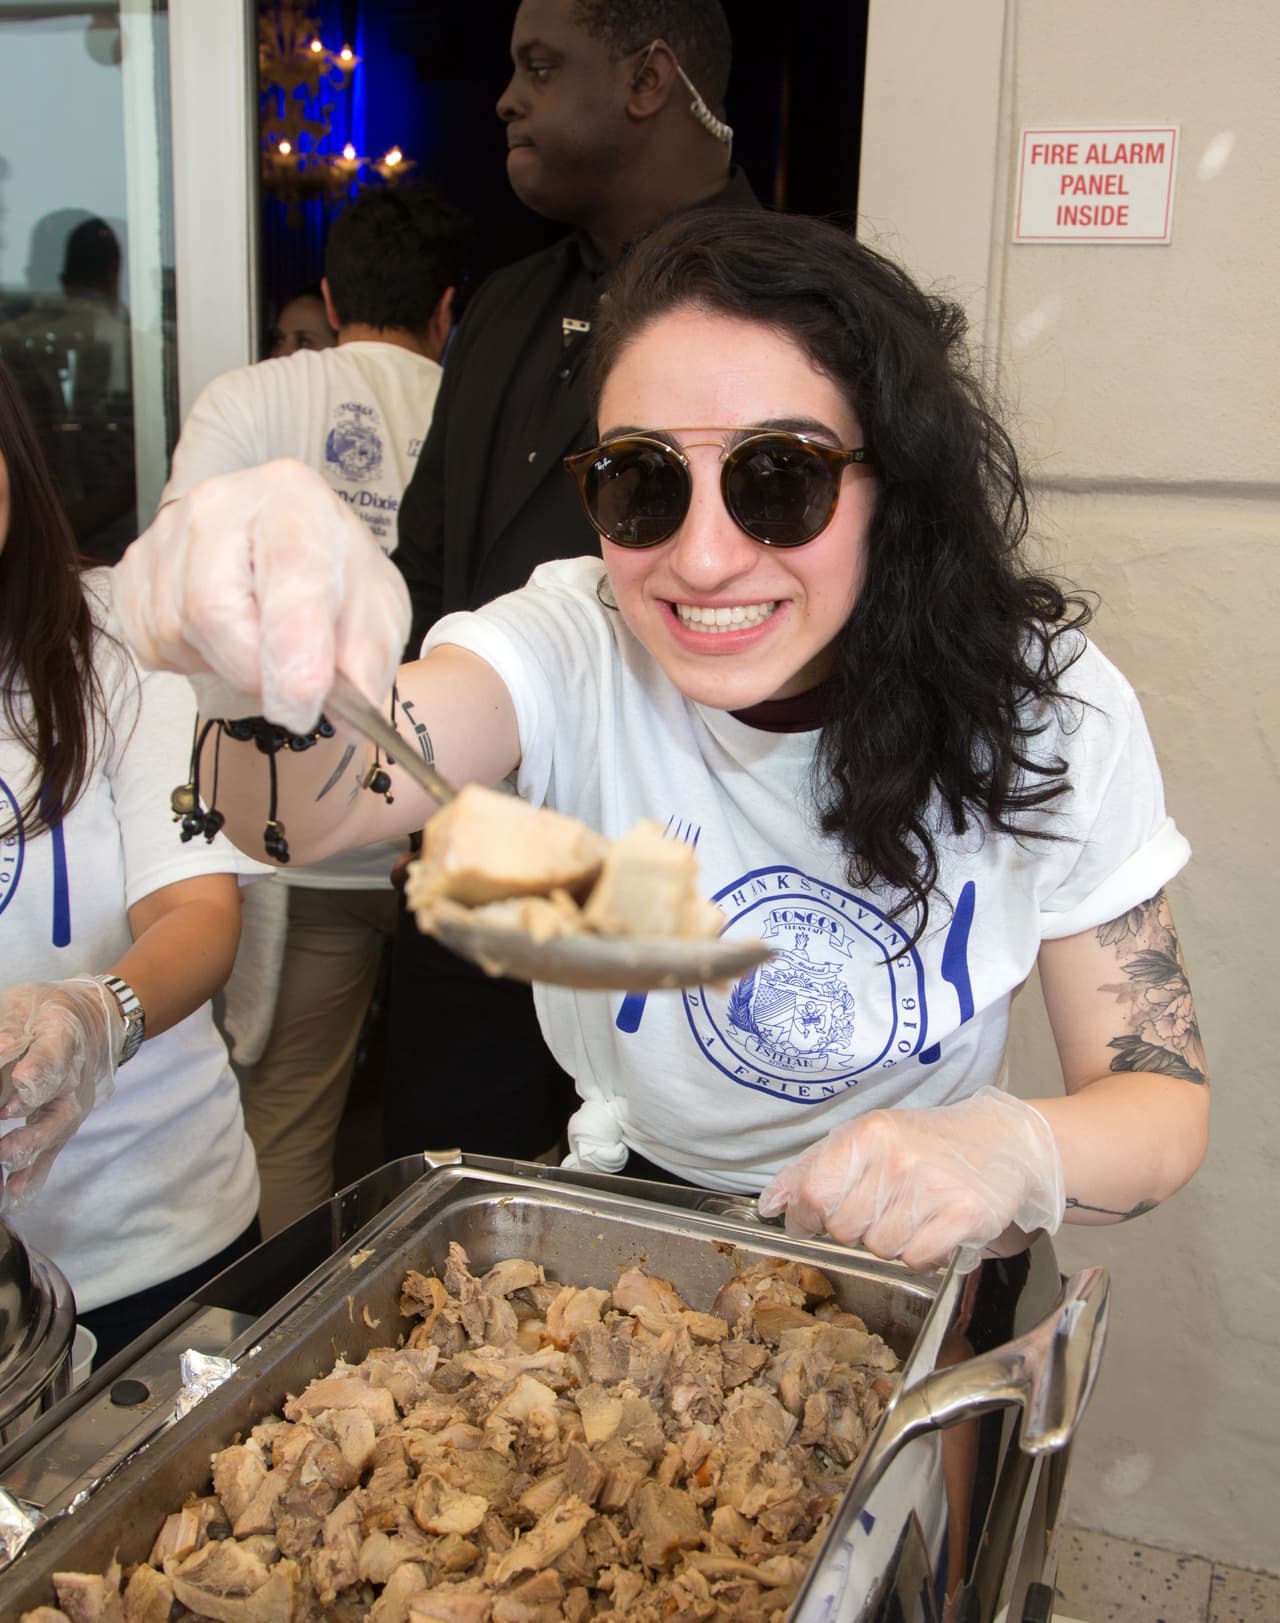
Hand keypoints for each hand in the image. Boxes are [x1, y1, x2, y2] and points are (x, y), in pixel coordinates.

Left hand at [0, 979, 122, 1209]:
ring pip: (51, 1138)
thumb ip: (10, 1026)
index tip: (18, 1084)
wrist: (94, 1022)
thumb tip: (0, 1048)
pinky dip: (31, 1177)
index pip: (54, 1060)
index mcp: (63, 1040)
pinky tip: (12, 1196)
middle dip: (26, 1136)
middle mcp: (72, 1081)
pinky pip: (49, 1154)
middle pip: (56, 1113)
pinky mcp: (62, 1125)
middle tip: (2, 1150)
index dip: (35, 1075)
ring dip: (25, 1160)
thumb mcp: (26, 1004)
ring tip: (3, 1185)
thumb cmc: (48, 1011)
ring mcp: (69, 1107)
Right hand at [112, 461, 410, 734]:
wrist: (295, 549)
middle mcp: (221, 504)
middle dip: (253, 671)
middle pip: (211, 610)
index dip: (293, 649)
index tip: (304, 703)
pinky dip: (189, 661)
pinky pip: (148, 642)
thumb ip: (367, 661)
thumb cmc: (334, 577)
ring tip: (256, 642)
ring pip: (175, 633)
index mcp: (295, 502)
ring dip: (221, 666)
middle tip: (289, 686)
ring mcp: (166, 531)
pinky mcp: (133, 566)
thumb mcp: (377, 613)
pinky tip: (220, 640)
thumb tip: (350, 719)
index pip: (288, 572)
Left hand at [757, 1086, 1064, 1271]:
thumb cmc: (924, 1142)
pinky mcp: (963, 1215)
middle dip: (854, 1228)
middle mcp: (896, 1159)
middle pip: (843, 1229)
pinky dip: (921, 1252)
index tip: (815, 1219)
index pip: (812, 1194)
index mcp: (865, 1135)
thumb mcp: (863, 1139)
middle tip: (881, 1205)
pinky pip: (916, 1260)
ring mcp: (931, 1187)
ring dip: (890, 1241)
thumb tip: (769, 1205)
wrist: (1002, 1141)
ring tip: (911, 1212)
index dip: (807, 1217)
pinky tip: (932, 1226)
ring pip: (879, 1248)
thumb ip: (810, 1169)